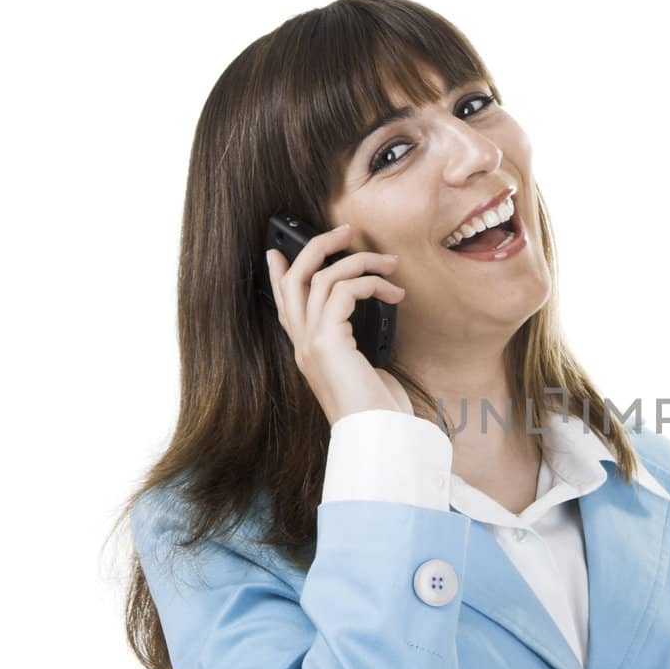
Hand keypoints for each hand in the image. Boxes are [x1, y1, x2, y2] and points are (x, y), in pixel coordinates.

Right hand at [262, 223, 410, 425]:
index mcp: (308, 351)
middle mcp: (303, 344)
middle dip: (317, 248)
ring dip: (360, 261)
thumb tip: (366, 321)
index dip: (279, 274)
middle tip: (345, 231)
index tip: (277, 252)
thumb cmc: (378, 408)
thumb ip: (353, 345)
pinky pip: (343, 290)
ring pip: (321, 278)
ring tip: (391, 263)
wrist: (377, 436)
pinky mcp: (327, 341)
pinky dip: (370, 283)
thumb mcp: (364, 369)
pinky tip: (392, 293)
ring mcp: (311, 342)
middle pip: (294, 279)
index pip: (284, 304)